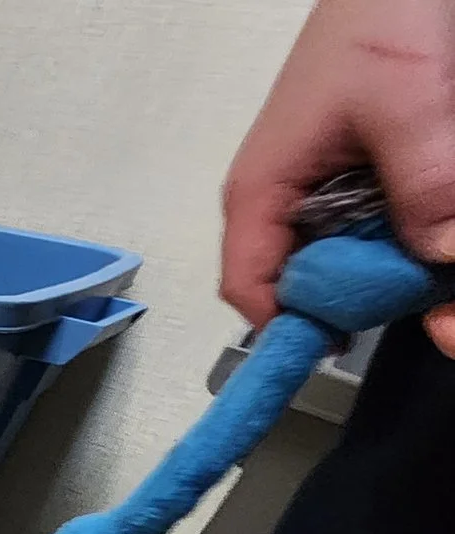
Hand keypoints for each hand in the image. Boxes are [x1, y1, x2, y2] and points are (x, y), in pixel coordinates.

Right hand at [221, 0, 454, 354]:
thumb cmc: (381, 20)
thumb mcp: (411, 107)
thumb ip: (427, 189)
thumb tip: (444, 261)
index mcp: (265, 189)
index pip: (255, 291)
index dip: (297, 331)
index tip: (359, 344)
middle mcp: (289, 200)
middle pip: (319, 286)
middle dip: (379, 295)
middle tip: (438, 293)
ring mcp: (331, 189)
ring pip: (363, 260)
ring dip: (409, 264)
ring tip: (443, 244)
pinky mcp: (369, 176)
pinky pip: (390, 228)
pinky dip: (421, 233)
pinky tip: (445, 216)